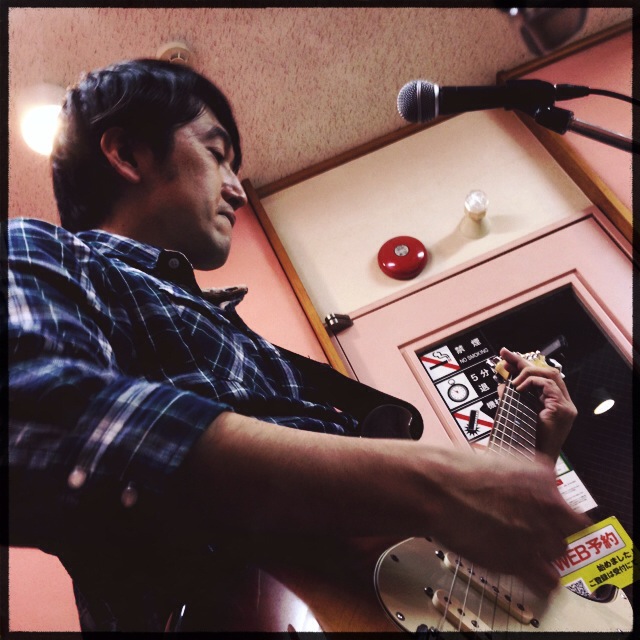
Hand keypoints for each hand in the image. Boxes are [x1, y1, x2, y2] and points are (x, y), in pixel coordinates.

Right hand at [431, 449, 589, 596]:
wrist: (438, 489)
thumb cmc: (456, 472)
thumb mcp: (498, 462)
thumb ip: (523, 481)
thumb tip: (526, 492)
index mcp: (543, 477)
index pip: (566, 503)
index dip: (553, 514)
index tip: (544, 519)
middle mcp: (547, 506)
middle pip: (567, 531)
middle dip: (549, 534)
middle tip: (529, 534)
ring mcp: (537, 533)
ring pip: (560, 556)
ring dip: (544, 556)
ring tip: (523, 553)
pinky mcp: (521, 560)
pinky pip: (548, 581)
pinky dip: (537, 580)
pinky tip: (524, 572)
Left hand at [499, 347, 576, 463]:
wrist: (534, 461)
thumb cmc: (527, 441)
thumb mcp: (516, 413)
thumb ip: (512, 398)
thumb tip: (502, 384)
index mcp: (553, 403)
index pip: (541, 376)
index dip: (523, 364)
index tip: (506, 356)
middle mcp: (563, 403)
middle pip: (547, 371)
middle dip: (524, 361)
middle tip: (505, 355)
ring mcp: (566, 406)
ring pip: (551, 374)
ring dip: (529, 373)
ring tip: (514, 381)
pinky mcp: (564, 410)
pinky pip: (549, 385)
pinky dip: (532, 383)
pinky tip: (520, 388)